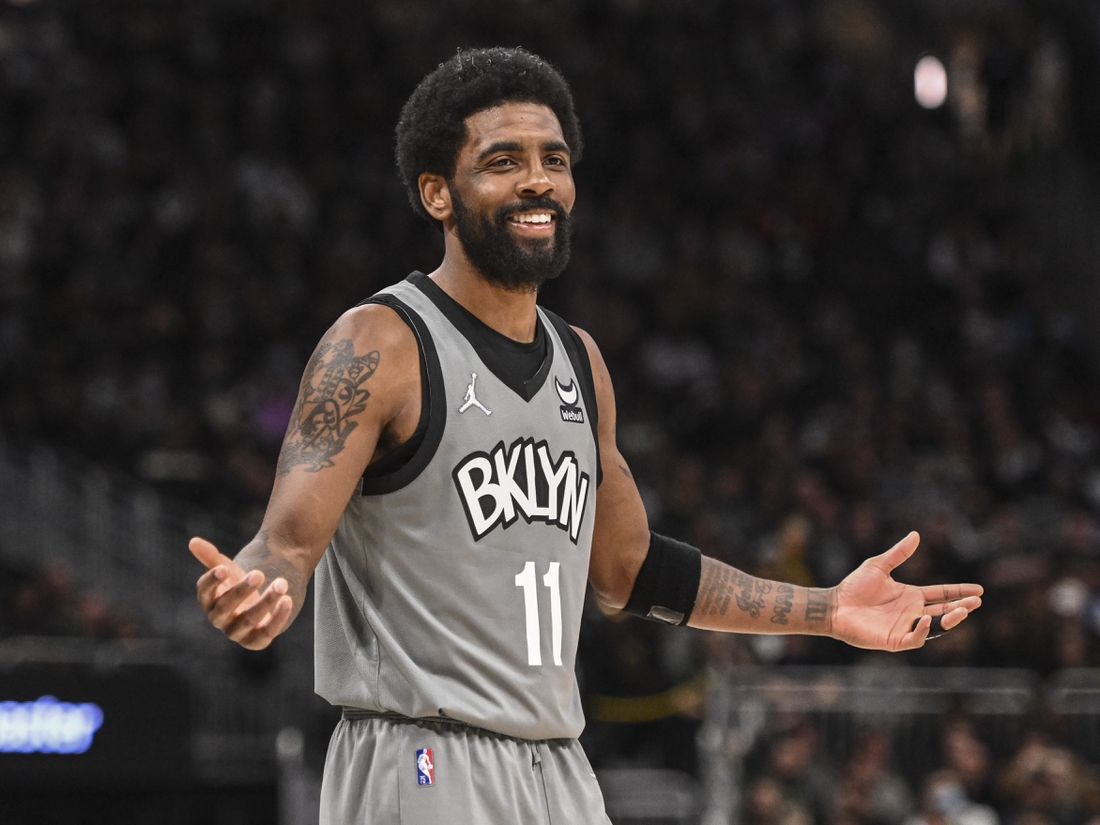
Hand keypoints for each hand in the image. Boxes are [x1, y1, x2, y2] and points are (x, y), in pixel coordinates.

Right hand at [190, 536, 293, 649]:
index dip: (212, 582)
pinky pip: (266, 633)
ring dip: (266, 601)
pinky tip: (287, 600)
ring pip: (248, 620)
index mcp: (209, 600)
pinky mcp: (256, 640)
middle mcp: (220, 618)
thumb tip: (193, 541)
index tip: (224, 569)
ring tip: (281, 583)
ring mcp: (237, 632)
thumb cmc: (241, 580)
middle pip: (226, 607)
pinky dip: (277, 618)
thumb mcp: (228, 567)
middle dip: (242, 590)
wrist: (264, 595)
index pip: (204, 592)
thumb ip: (211, 556)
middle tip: (259, 573)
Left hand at [830, 532, 982, 650]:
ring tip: (962, 610)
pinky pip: (915, 638)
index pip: (941, 594)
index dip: (959, 592)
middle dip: (961, 607)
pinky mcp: (895, 639)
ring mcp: (905, 626)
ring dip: (950, 620)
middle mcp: (912, 612)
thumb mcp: (879, 566)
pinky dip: (923, 630)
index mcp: (911, 596)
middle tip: (976, 602)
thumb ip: (898, 553)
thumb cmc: (854, 586)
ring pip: (935, 627)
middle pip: (944, 611)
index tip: (978, 590)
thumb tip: (916, 535)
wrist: (835, 605)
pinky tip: (926, 617)